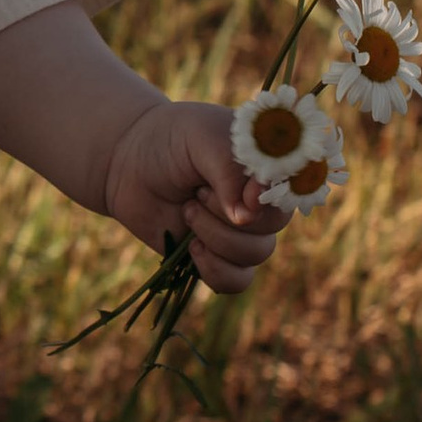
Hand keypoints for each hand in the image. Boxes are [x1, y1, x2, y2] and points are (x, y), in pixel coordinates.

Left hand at [100, 99, 282, 294]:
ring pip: (256, 254)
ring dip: (215, 235)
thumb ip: (229, 173)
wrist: (127, 163)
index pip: (293, 189)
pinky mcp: (220, 257)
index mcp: (268, 165)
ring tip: (187, 210)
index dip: (269, 198)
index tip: (246, 194)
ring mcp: (243, 231)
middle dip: (229, 212)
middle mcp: (264, 200)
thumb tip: (247, 218)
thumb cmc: (170, 141)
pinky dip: (215, 269)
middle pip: (273, 226)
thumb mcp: (201, 140)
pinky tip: (191, 247)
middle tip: (198, 192)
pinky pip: (238, 281)